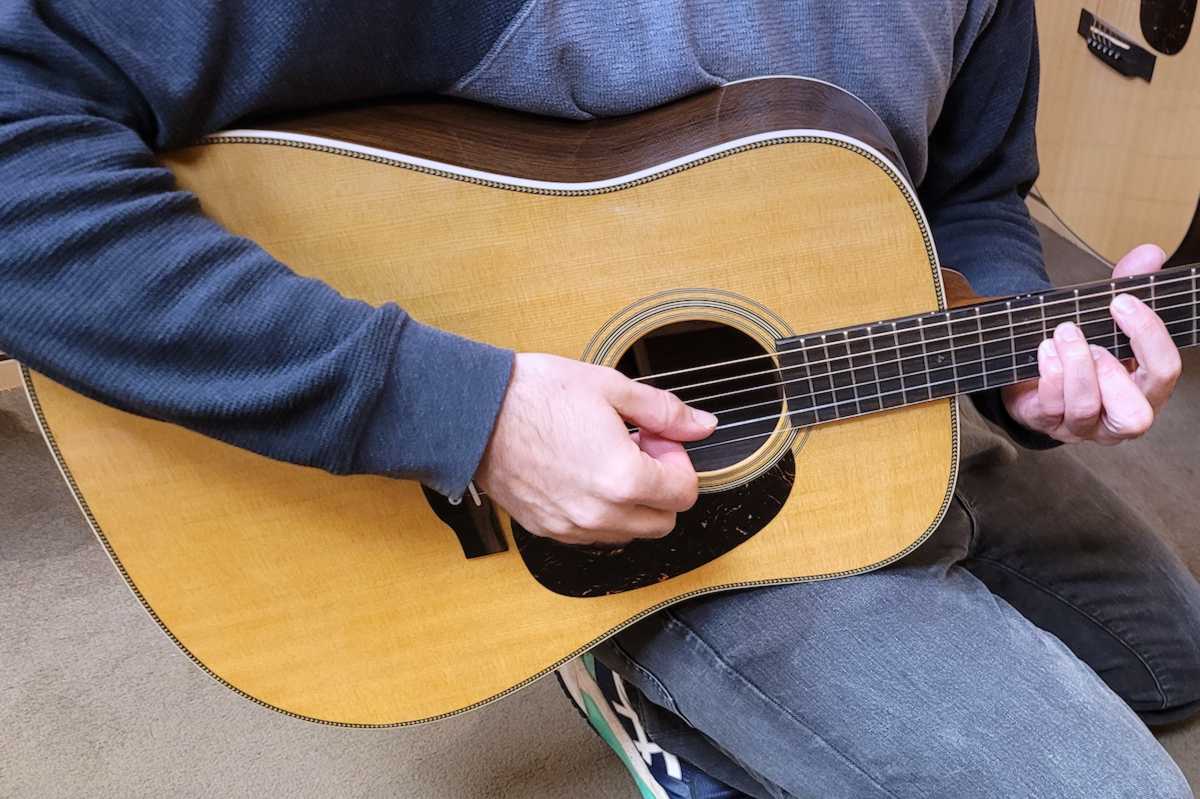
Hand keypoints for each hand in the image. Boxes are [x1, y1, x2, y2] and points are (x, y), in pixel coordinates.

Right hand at [475, 353, 716, 545]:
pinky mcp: (548, 530)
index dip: (678, 461)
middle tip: (637, 450)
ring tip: (606, 461)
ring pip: (629, 533)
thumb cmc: (536, 395)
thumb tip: (702, 425)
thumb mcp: (611, 388)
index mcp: (624, 479)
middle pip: (663, 521)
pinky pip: (593, 535)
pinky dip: (601, 513)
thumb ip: (665, 412)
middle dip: (661, 487)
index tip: (656, 439)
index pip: (684, 493)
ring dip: (632, 503)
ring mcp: (572, 527)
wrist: (474, 412)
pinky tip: (582, 475)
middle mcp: (601, 514)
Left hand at [1003, 244, 1181, 443]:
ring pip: (1086, 408)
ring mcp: (1084, 427)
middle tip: (1093, 341)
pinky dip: (1049, 374)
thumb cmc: (1082, 348)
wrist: (1034, 374)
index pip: (1165, 371)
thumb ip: (1128, 284)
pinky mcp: (1049, 425)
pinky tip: (1046, 351)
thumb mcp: (1106, 316)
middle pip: (1136, 416)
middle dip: (1112, 373)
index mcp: (1146, 389)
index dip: (1148, 335)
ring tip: (1063, 334)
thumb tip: (1150, 253)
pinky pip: (1051, 407)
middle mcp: (1120, 418)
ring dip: (1074, 365)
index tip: (1121, 301)